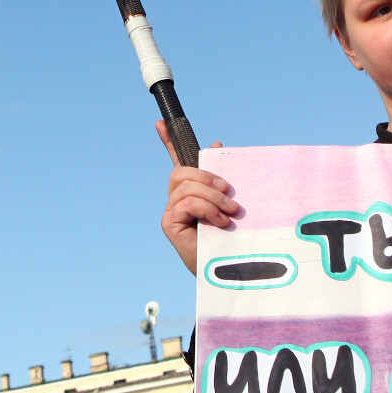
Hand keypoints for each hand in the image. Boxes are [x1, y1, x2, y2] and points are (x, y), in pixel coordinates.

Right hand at [158, 120, 236, 274]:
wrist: (228, 269)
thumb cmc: (230, 237)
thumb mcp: (229, 202)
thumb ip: (221, 177)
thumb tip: (216, 145)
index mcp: (191, 190)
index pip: (176, 160)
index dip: (168, 141)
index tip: (161, 122)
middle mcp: (177, 199)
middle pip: (182, 172)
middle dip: (207, 178)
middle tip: (229, 194)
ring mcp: (171, 211)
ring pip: (186, 187)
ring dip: (212, 197)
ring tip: (230, 213)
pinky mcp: (169, 224)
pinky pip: (186, 203)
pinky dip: (206, 209)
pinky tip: (219, 223)